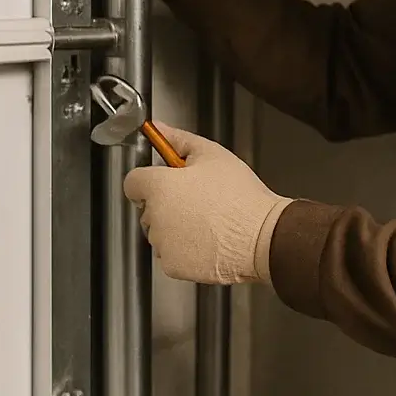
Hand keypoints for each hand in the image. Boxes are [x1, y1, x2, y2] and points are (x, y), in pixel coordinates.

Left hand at [122, 122, 292, 284]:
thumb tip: (160, 129)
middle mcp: (155, 216)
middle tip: (197, 201)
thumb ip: (179, 140)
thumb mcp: (212, 154)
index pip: (133, 182)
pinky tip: (207, 241)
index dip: (149, 181)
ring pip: (159, 233)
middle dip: (166, 205)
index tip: (165, 183)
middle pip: (148, 208)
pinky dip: (184, 251)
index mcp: (159, 186)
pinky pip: (170, 255)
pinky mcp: (172, 265)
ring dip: (174, 228)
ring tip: (207, 222)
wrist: (263, 237)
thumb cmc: (241, 197)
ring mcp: (162, 243)